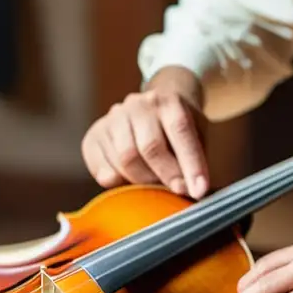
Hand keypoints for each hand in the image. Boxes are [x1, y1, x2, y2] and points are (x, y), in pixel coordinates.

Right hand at [81, 67, 209, 198]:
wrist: (151, 106)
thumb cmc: (177, 128)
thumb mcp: (197, 133)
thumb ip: (197, 157)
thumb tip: (198, 190)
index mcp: (168, 101)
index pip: (181, 131)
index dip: (191, 164)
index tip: (198, 191)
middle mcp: (138, 105)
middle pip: (150, 147)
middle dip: (166, 176)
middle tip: (176, 191)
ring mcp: (113, 119)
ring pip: (125, 160)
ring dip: (143, 182)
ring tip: (154, 185)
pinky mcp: (94, 135)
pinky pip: (102, 170)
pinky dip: (117, 184)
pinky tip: (128, 182)